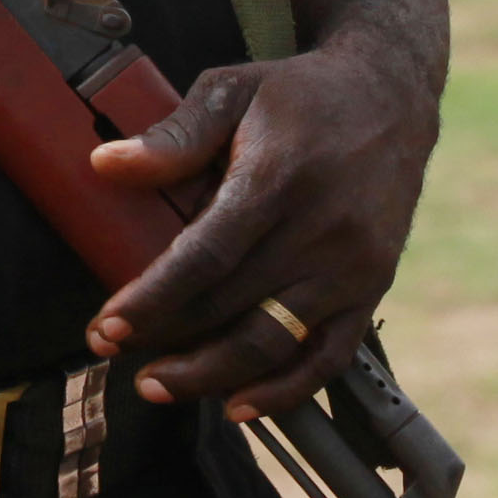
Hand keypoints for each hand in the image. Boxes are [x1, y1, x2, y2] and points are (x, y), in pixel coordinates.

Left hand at [78, 29, 441, 423]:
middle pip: (233, 307)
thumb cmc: (299, 96)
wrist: (390, 96)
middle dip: (166, 340)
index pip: (207, 256)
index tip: (108, 327)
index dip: (154, 299)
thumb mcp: (232, 91)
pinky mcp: (372, 288)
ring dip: (212, 375)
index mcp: (279, 177)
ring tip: (157, 385)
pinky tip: (238, 406)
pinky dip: (284, 392)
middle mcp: (322, 229)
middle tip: (113, 353)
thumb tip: (106, 165)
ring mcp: (352, 266)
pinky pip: (329, 357)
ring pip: (275, 342)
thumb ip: (173, 134)